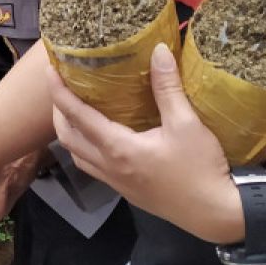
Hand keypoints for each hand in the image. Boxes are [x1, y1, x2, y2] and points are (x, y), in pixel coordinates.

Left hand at [48, 43, 241, 243]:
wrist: (215, 213)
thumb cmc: (200, 168)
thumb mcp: (187, 124)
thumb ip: (168, 88)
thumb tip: (157, 51)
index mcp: (118, 148)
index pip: (77, 115)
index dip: (59, 92)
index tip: (50, 71)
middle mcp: (109, 166)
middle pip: (67, 137)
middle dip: (58, 112)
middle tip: (62, 89)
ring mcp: (115, 182)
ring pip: (77, 155)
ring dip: (69, 132)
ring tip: (75, 110)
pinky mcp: (126, 190)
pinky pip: (92, 166)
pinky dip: (85, 147)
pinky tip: (99, 136)